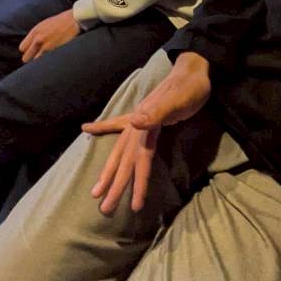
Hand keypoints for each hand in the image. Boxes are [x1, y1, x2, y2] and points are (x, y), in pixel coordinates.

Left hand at [18, 9, 80, 62]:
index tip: (32, 52)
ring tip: (45, 61)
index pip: (22, 48)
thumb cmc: (61, 22)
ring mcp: (47, 47)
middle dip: (31, 59)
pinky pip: (46, 63)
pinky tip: (52, 61)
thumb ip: (36, 35)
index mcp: (35, 31)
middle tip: (39, 58)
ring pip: (35, 62)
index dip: (27, 51)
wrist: (74, 20)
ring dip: (39, 63)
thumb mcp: (44, 25)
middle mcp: (38, 39)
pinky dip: (48, 63)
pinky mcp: (55, 52)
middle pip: (26, 58)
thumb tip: (31, 45)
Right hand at [81, 52, 210, 213]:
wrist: (193, 69)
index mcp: (144, 126)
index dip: (137, 184)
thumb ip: (156, 112)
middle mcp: (136, 126)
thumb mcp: (177, 100)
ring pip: (120, 152)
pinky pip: (116, 125)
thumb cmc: (188, 88)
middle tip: (104, 210)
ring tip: (96, 191)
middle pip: (124, 161)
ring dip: (109, 172)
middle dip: (115, 186)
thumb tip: (134, 123)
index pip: (139, 161)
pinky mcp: (141, 115)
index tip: (134, 206)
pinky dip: (101, 127)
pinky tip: (87, 130)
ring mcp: (136, 121)